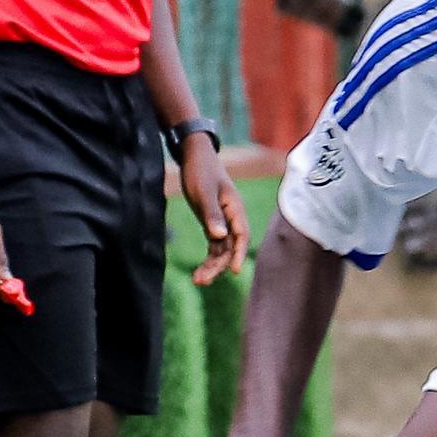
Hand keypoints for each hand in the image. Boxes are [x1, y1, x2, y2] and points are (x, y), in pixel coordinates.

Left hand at [181, 140, 248, 284]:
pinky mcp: (212, 222)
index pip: (241, 236)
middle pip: (230, 247)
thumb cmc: (201, 171)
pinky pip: (214, 245)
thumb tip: (219, 236)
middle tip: (202, 280)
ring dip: (212, 265)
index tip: (235, 271)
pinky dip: (209, 257)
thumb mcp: (204, 192)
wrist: (195, 156)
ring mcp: (222, 221)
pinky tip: (200, 271)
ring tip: (198, 281)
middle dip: (218, 265)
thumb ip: (212, 214)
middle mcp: (231, 217)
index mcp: (235, 209)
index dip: (238, 254)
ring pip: (222, 249)